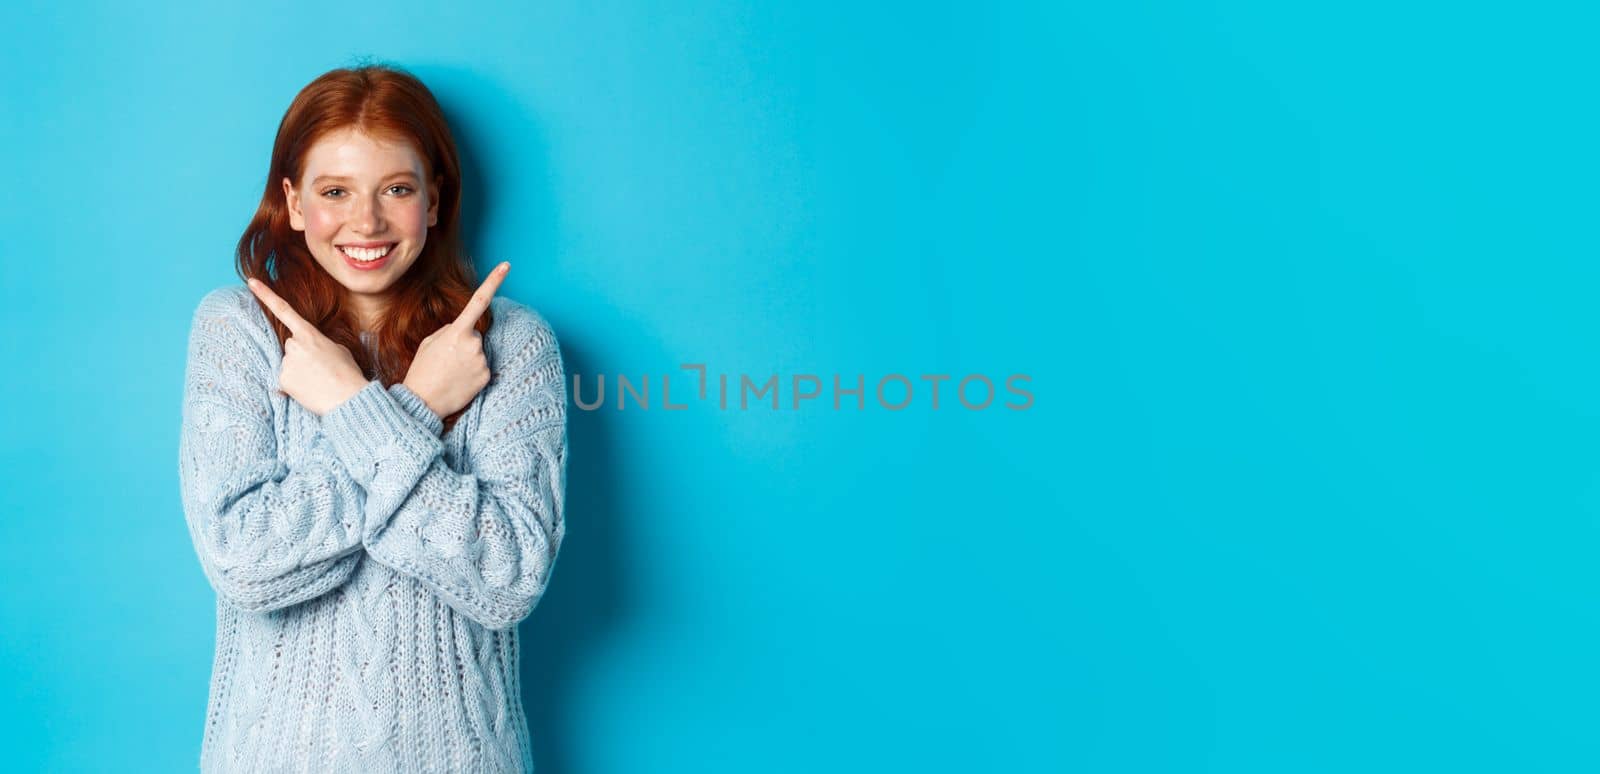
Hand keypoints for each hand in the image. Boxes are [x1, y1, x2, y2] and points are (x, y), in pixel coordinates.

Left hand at [246, 277, 369, 415]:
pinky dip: (296, 385)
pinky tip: (310, 390)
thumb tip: (309, 352)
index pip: (283, 309)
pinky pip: (286, 380)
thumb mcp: (339, 350)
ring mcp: (286, 362)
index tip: (251, 282)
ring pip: (289, 364)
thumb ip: (319, 344)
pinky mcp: (283, 379)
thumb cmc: (348, 374)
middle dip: (302, 356)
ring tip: (318, 381)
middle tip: (320, 370)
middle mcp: (294, 344)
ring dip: (300, 372)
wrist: (348, 398)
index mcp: (309, 333)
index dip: (265, 294)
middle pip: (291, 346)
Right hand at [403, 262, 509, 419]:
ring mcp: (482, 361)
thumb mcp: (429, 342)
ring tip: (450, 372)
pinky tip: (459, 381)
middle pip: (475, 335)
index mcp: (457, 331)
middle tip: (445, 359)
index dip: (494, 281)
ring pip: (479, 352)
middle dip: (463, 342)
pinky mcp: (487, 376)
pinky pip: (482, 367)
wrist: (422, 402)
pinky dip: (473, 372)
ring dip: (467, 358)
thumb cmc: (422, 370)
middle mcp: (474, 344)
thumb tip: (467, 330)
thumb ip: (450, 331)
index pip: (479, 300)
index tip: (507, 265)